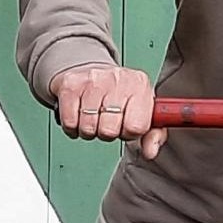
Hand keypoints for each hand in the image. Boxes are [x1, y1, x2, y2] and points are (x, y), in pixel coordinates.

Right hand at [50, 65, 165, 158]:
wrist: (92, 70)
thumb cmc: (120, 95)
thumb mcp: (143, 111)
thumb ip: (153, 135)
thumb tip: (150, 152)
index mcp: (140, 86)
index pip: (136, 127)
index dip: (128, 134)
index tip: (125, 126)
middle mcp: (118, 79)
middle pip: (109, 130)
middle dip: (107, 133)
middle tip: (107, 122)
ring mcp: (93, 80)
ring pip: (88, 128)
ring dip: (89, 131)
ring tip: (94, 118)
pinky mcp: (70, 85)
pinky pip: (69, 122)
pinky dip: (73, 127)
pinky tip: (79, 116)